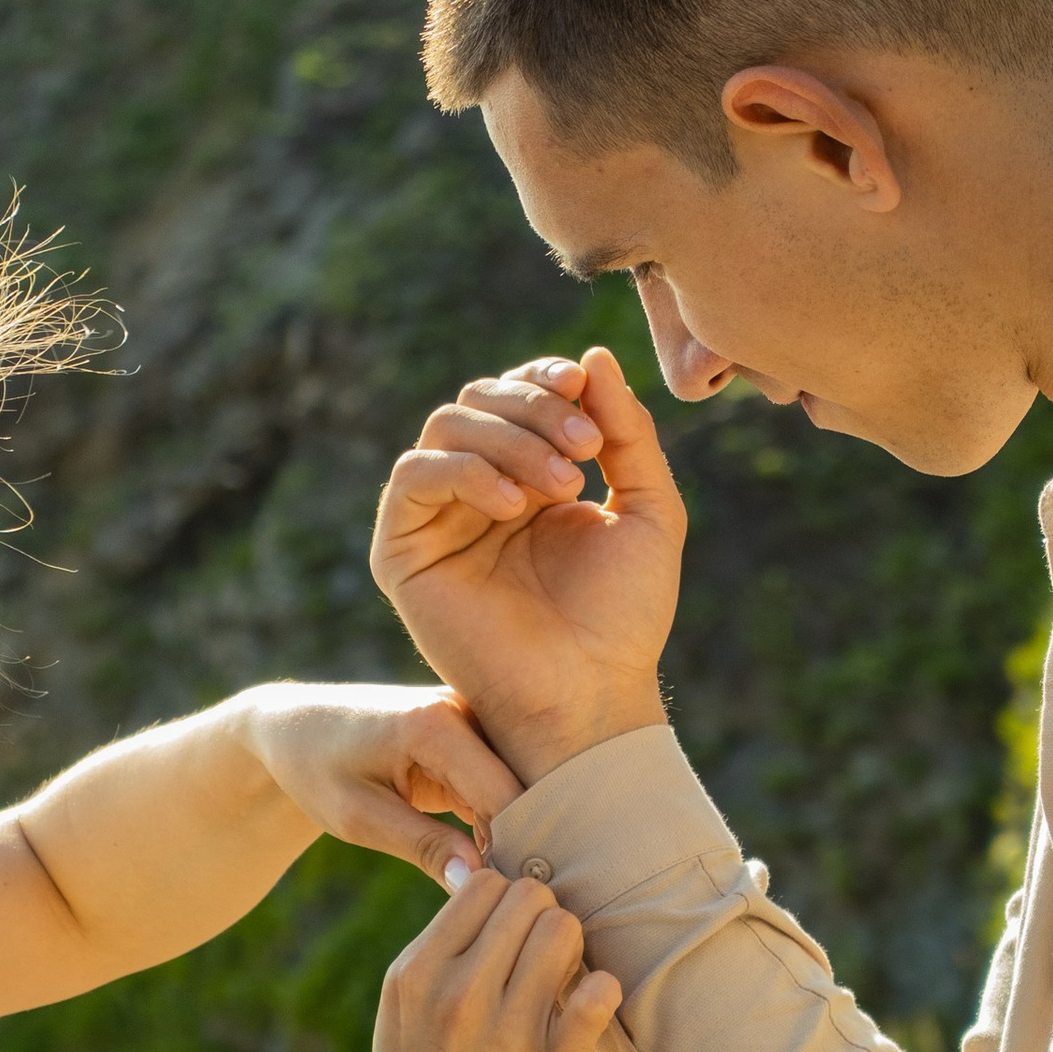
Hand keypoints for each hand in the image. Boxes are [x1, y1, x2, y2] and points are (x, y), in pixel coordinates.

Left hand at [236, 683, 522, 884]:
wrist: (296, 730)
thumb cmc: (316, 770)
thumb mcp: (358, 819)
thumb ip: (423, 848)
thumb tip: (478, 883)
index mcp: (435, 726)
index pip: (505, 795)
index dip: (517, 849)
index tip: (516, 900)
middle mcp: (466, 709)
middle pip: (523, 787)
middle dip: (525, 843)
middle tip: (521, 902)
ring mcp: (475, 717)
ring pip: (520, 786)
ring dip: (517, 834)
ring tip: (510, 886)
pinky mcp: (476, 734)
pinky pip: (505, 783)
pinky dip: (502, 822)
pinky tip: (493, 860)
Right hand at [361, 862, 620, 1051]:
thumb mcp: (400, 1021)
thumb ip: (440, 956)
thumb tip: (488, 885)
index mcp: (413, 976)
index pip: (483, 885)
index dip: (506, 903)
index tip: (510, 938)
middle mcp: (457, 995)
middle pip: (530, 898)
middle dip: (541, 921)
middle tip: (539, 961)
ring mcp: (507, 1034)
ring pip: (565, 932)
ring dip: (570, 952)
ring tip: (558, 987)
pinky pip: (599, 992)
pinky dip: (602, 992)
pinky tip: (585, 1012)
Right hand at [371, 345, 684, 784]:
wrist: (590, 696)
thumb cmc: (624, 619)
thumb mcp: (649, 510)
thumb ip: (627, 430)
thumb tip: (594, 356)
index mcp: (532, 478)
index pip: (519, 394)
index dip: (547, 380)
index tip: (587, 395)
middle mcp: (479, 492)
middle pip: (480, 398)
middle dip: (534, 407)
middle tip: (585, 449)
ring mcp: (439, 520)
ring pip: (447, 425)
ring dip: (508, 437)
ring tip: (561, 484)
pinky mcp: (403, 552)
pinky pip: (412, 475)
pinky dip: (465, 471)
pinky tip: (513, 505)